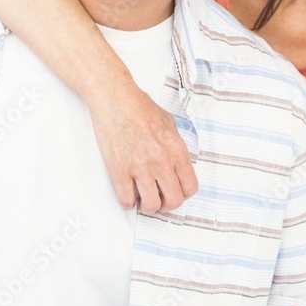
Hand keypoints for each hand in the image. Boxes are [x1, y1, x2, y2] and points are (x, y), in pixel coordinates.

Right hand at [90, 81, 198, 213]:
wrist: (115, 99)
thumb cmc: (139, 107)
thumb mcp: (169, 123)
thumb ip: (175, 145)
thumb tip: (176, 162)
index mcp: (176, 150)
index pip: (190, 187)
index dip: (183, 194)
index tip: (175, 192)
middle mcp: (161, 161)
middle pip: (174, 201)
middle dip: (167, 204)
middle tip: (159, 199)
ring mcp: (140, 167)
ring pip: (151, 205)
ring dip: (148, 206)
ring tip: (143, 198)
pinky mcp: (120, 169)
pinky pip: (126, 199)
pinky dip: (127, 202)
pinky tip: (127, 195)